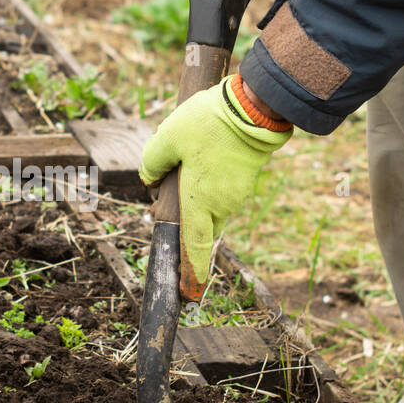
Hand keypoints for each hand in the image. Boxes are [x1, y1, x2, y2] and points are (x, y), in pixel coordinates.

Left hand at [139, 75, 291, 299]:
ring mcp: (236, 194)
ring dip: (196, 197)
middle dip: (185, 226)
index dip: (190, 272)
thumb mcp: (167, 138)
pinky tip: (202, 156)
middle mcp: (221, 205)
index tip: (189, 294)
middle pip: (199, 227)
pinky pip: (221, 192)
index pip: (193, 246)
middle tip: (166, 198)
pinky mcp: (244, 181)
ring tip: (185, 161)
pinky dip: (209, 184)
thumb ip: (152, 162)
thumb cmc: (209, 124)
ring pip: (210, 207)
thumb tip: (149, 179)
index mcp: (200, 202)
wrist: (254, 108)